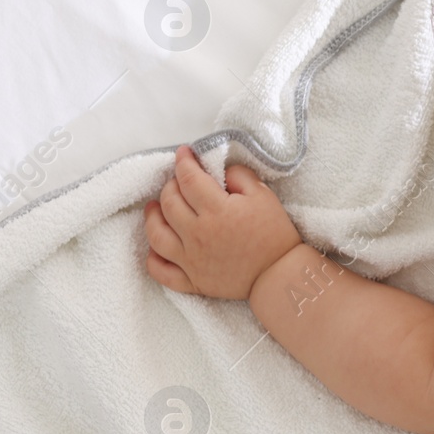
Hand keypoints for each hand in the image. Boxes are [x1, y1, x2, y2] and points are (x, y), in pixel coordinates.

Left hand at [143, 146, 302, 299]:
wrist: (281, 275)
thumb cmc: (275, 235)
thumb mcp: (264, 196)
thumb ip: (240, 176)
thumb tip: (220, 171)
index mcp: (216, 210)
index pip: (189, 178)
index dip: (183, 161)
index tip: (183, 153)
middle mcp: (197, 233)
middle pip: (169, 202)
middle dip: (170, 185)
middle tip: (178, 181)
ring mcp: (191, 259)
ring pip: (156, 234)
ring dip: (152, 217)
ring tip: (155, 208)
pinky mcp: (192, 280)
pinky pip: (161, 271)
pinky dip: (153, 258)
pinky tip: (155, 248)